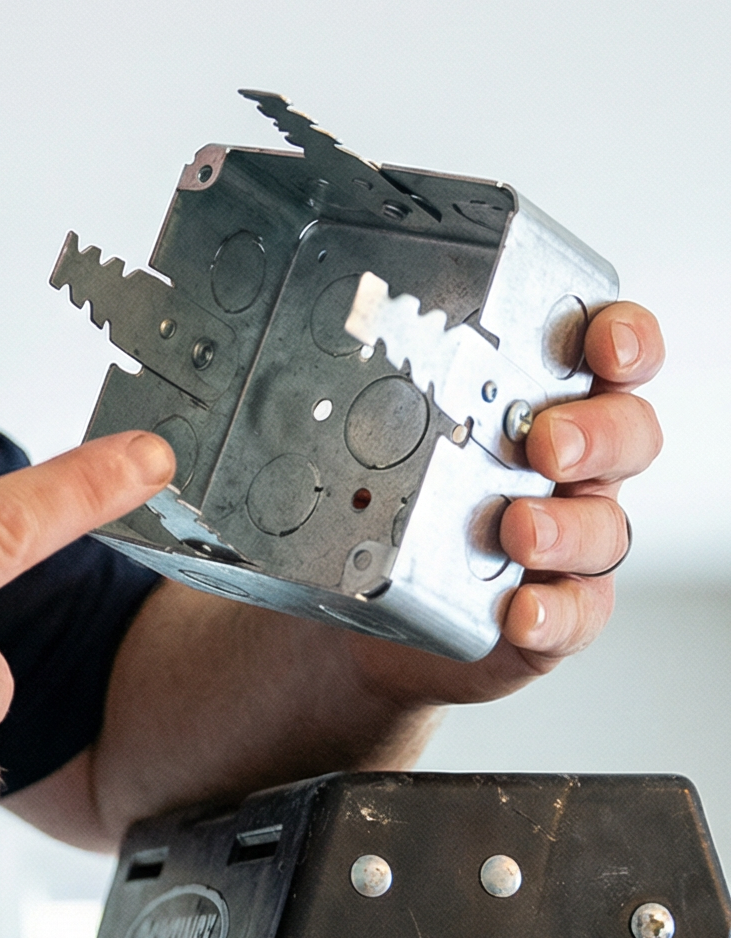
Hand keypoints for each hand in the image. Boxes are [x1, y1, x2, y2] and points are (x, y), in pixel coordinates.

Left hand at [354, 300, 663, 704]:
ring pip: (606, 526)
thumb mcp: (357, 424)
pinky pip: (576, 612)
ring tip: (519, 530)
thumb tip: (311, 326)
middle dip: (600, 433)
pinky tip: (521, 610)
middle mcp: (562, 464)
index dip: (624, 340)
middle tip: (547, 444)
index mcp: (529, 396)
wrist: (351, 607)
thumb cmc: (368, 495)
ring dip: (571, 528)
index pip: (605, 353)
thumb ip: (358, 379)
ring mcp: (561, 538)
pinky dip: (555, 612)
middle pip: (626, 435)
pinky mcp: (548, 610)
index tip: (606, 345)